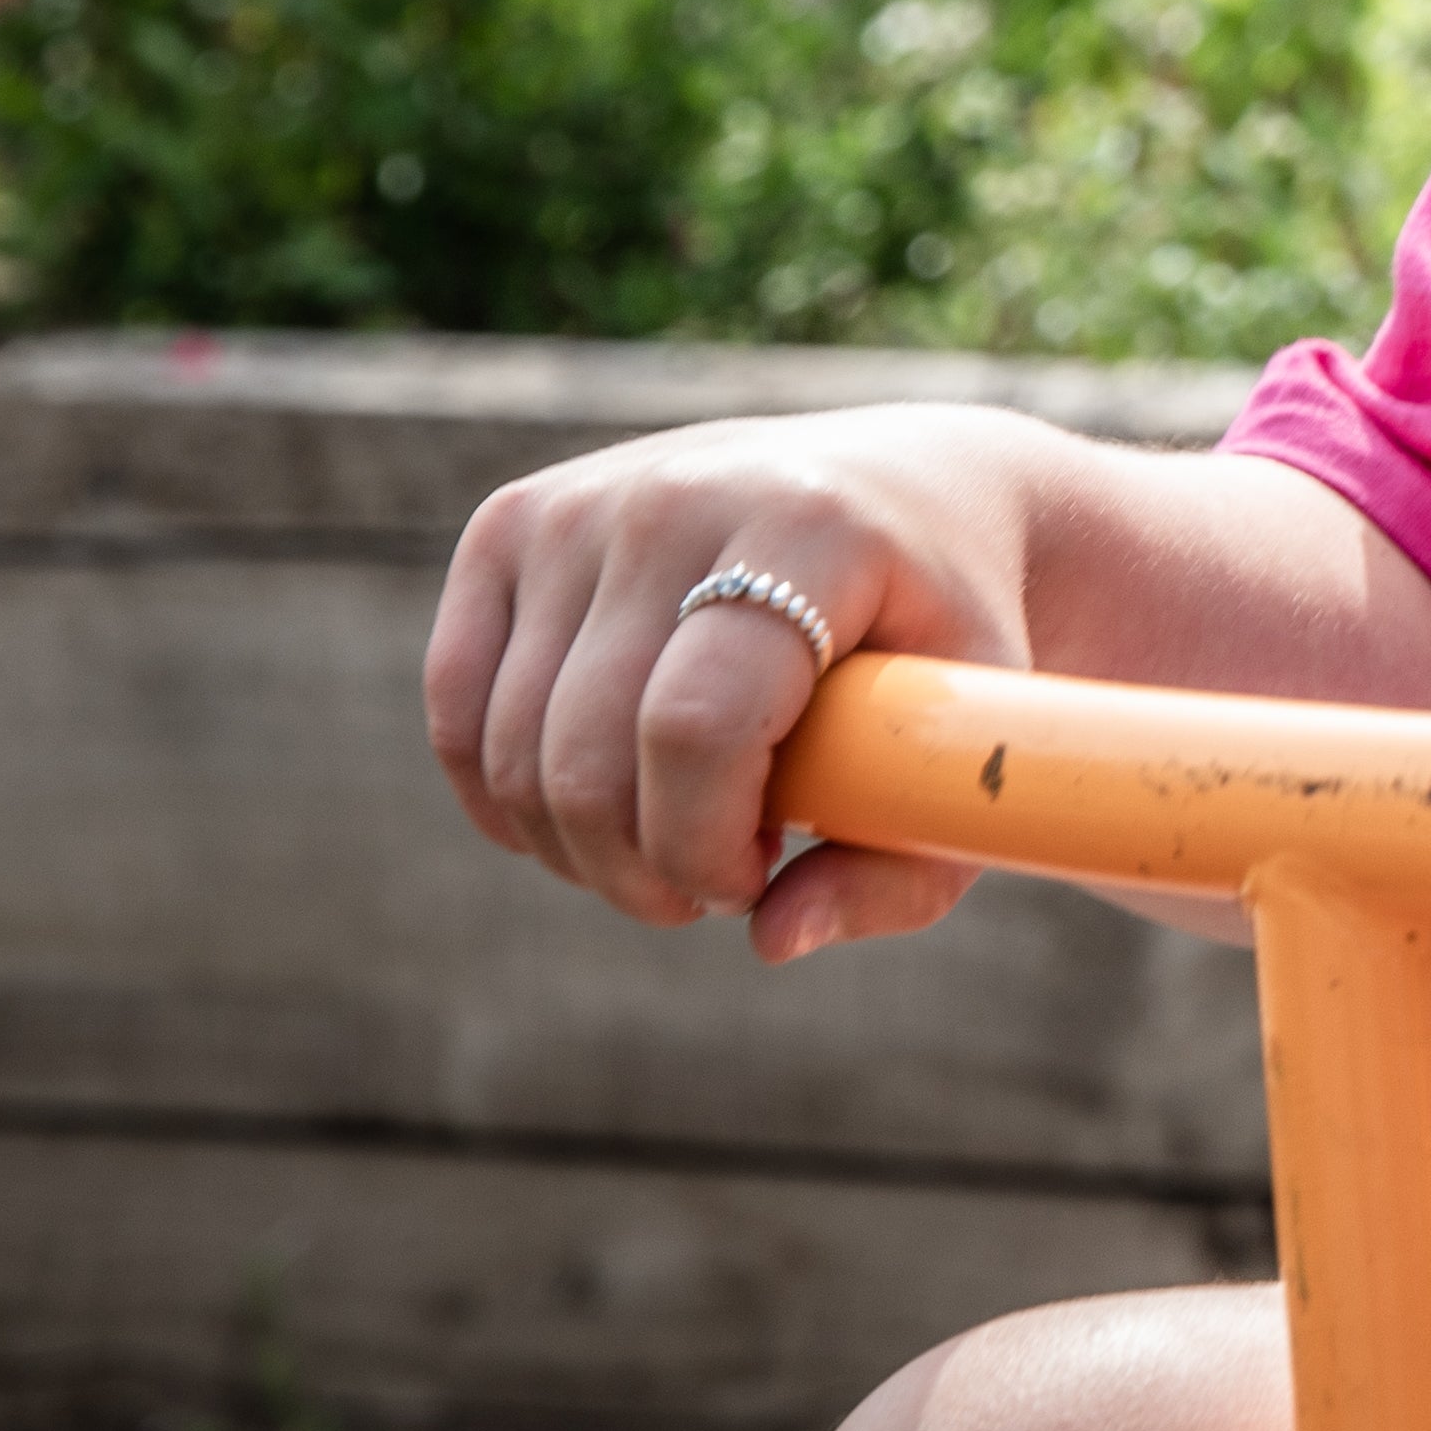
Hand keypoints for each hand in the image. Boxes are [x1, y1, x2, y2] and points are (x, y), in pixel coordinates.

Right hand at [422, 411, 1053, 963]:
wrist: (914, 490)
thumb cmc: (951, 634)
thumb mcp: (975, 744)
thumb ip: (902, 870)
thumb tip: (772, 940)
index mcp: (808, 528)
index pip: (695, 724)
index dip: (699, 845)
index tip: (750, 883)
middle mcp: (678, 496)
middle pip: (588, 751)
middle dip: (638, 868)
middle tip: (712, 888)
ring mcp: (582, 502)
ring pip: (510, 744)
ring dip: (578, 846)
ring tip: (670, 845)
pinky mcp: (513, 521)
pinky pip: (455, 702)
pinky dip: (502, 796)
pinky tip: (584, 824)